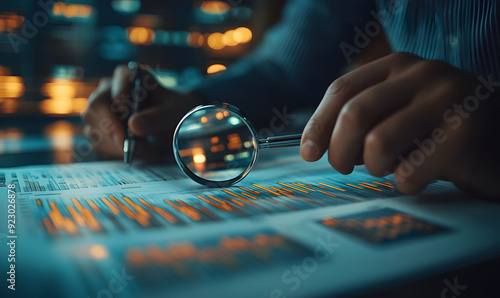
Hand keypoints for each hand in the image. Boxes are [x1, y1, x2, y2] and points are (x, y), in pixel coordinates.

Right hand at [81, 65, 202, 160]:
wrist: (170, 120)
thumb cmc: (172, 109)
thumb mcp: (173, 111)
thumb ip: (157, 116)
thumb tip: (133, 125)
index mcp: (126, 76)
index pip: (113, 87)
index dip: (118, 104)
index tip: (129, 123)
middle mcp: (108, 89)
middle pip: (96, 107)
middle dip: (114, 131)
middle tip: (132, 147)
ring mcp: (100, 109)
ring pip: (95, 127)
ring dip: (118, 145)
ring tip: (145, 150)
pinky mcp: (98, 127)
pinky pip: (98, 142)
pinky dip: (117, 152)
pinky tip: (136, 151)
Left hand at [301, 52, 499, 196]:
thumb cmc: (436, 128)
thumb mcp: (397, 110)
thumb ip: (361, 118)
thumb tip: (314, 146)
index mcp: (396, 65)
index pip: (341, 90)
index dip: (317, 124)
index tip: (308, 153)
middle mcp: (421, 74)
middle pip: (353, 115)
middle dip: (339, 152)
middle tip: (345, 167)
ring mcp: (445, 99)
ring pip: (378, 144)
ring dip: (375, 168)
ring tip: (390, 167)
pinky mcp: (464, 132)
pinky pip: (409, 173)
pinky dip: (405, 184)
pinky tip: (420, 175)